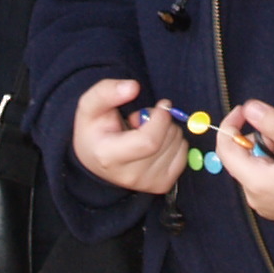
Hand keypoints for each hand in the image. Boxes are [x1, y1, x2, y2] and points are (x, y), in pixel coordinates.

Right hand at [72, 78, 186, 198]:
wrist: (95, 161)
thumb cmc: (94, 131)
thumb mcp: (89, 106)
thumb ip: (106, 92)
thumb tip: (133, 87)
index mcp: (110, 157)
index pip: (149, 141)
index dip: (161, 119)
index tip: (161, 105)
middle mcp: (130, 176)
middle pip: (167, 140)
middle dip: (162, 120)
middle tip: (141, 121)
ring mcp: (148, 183)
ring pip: (178, 144)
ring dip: (168, 130)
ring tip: (144, 133)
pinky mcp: (162, 185)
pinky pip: (184, 153)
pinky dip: (175, 142)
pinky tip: (156, 144)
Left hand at [219, 102, 273, 227]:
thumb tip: (249, 107)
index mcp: (258, 184)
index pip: (226, 151)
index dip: (230, 125)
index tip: (245, 109)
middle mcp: (257, 200)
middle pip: (242, 160)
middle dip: (259, 141)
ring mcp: (268, 208)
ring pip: (256, 169)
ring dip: (270, 154)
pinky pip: (266, 182)